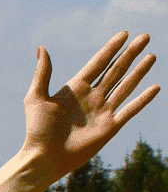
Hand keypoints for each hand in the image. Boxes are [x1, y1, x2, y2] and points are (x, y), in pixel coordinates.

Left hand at [22, 31, 157, 179]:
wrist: (45, 157)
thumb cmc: (37, 130)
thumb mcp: (36, 98)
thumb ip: (43, 73)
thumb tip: (41, 47)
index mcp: (75, 88)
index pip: (98, 63)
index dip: (111, 48)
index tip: (124, 33)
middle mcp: (92, 97)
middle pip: (116, 70)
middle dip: (130, 53)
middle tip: (145, 36)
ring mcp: (102, 111)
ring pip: (126, 86)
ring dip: (139, 71)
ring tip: (151, 55)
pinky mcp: (110, 127)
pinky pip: (130, 110)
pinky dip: (143, 99)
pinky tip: (155, 87)